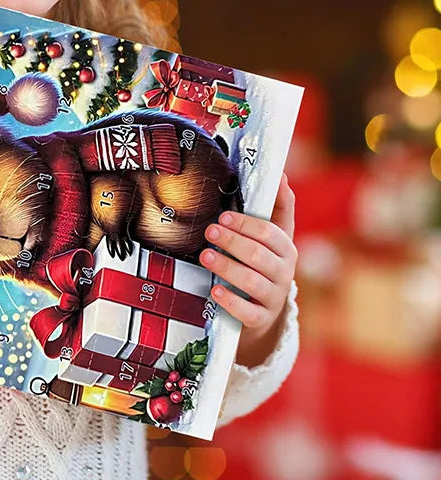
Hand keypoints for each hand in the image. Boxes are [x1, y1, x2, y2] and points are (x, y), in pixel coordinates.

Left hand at [198, 173, 296, 366]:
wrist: (263, 312)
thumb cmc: (261, 264)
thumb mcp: (271, 238)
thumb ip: (275, 208)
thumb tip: (280, 174)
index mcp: (285, 249)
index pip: (272, 232)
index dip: (248, 223)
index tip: (225, 215)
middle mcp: (283, 272)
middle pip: (260, 255)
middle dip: (234, 241)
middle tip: (210, 231)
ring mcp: (273, 297)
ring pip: (253, 281)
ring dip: (228, 267)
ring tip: (206, 256)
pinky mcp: (260, 319)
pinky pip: (247, 312)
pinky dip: (231, 301)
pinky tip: (215, 290)